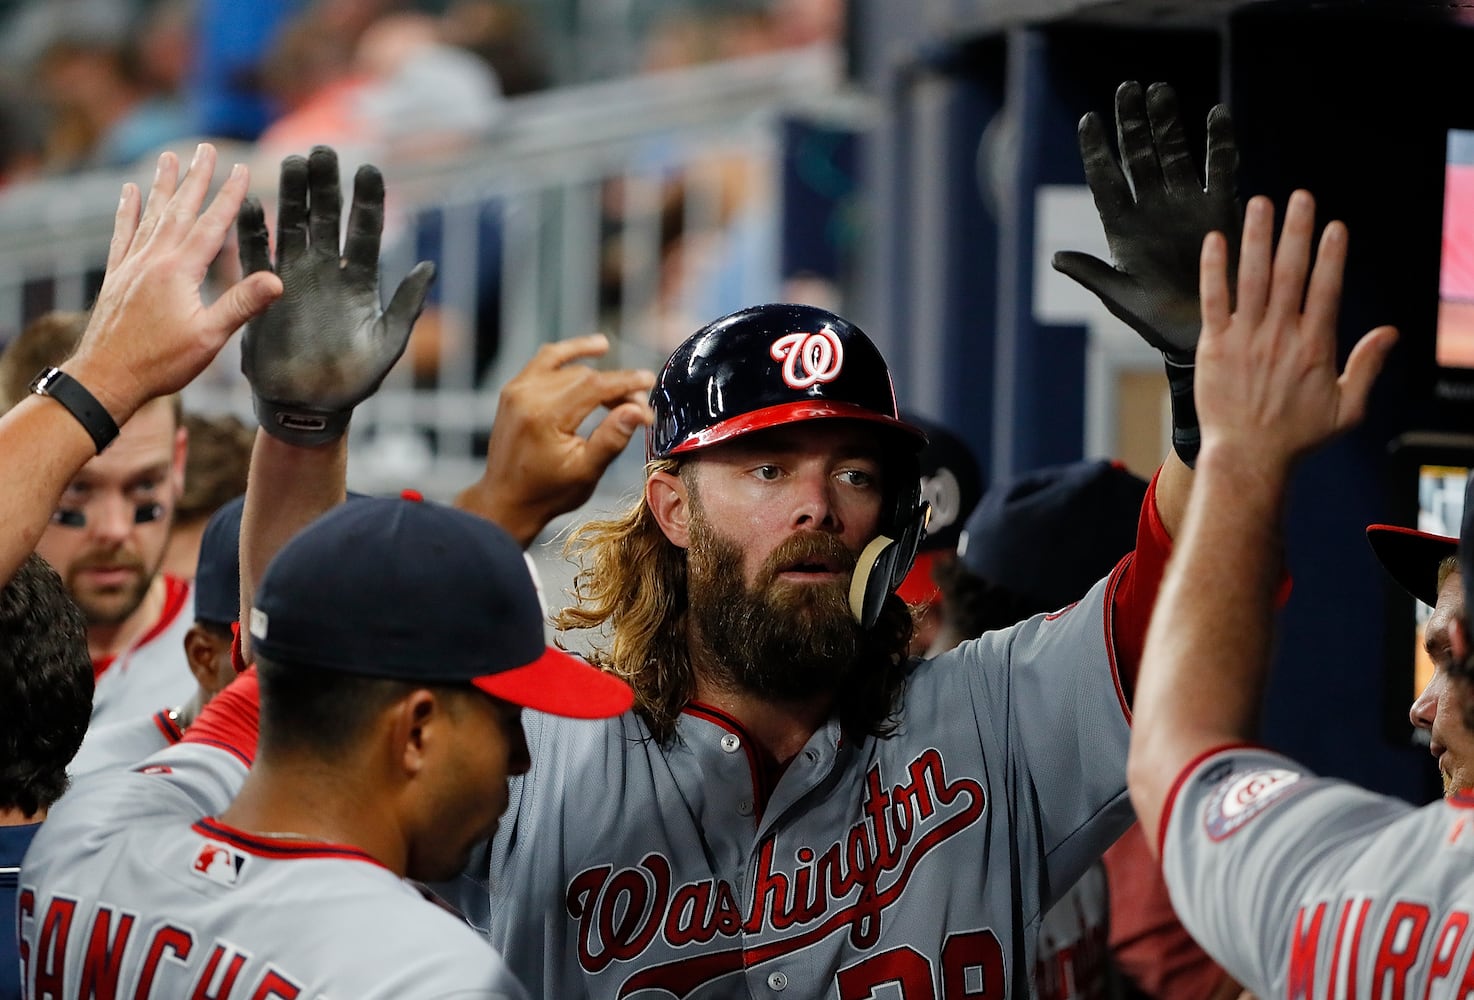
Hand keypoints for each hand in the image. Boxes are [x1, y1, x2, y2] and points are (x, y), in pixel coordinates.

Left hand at [66, 144, 282, 421]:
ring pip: (151, 215)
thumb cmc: (161, 362)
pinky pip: (123, 234)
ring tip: (169, 158)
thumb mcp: (209, 337)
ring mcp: (131, 265)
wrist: (107, 377)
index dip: (229, 196)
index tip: (242, 168)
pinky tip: (128, 193)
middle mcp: (153, 259)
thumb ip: (242, 304)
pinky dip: (127, 211)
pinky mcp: (116, 276)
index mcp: (179, 270)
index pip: (211, 225)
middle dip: (195, 178)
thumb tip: (278, 280)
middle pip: (179, 210)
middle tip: (206, 148)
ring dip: (163, 185)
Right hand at [237, 146, 434, 445]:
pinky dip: (253, 230)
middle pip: (327, 218)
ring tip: (290, 162)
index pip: (366, 231)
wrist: (309, 406)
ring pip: (293, 226)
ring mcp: (295, 278)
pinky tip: (249, 203)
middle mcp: (327, 271)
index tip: (368, 168)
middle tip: (322, 150)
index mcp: (360, 281)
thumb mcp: (387, 344)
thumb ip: (405, 306)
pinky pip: (256, 255)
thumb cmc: (353, 380)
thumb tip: (430, 266)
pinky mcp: (264, 292)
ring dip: (291, 195)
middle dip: (326, 184)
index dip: (367, 201)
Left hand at [457, 335, 654, 546]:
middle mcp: (527, 396)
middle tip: (636, 408)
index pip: (595, 385)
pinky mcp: (514, 390)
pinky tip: (594, 349)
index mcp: (545, 417)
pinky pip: (546, 361)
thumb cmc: (546, 492)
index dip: (626, 383)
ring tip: (623, 384)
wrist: (505, 500)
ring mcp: (517, 390)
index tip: (650, 383)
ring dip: (598, 373)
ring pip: (568, 367)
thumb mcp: (586, 471)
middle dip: (615, 386)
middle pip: (584, 375)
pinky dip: (570, 355)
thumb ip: (612, 438)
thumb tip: (638, 410)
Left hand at [1053, 81, 1239, 356]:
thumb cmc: (1155, 321)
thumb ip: (1092, 274)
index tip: (1088, 120)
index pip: (1105, 180)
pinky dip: (1219, 142)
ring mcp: (1184, 205)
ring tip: (1160, 90)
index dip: (1096, 150)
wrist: (1203, 331)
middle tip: (1127, 88)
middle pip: (1138, 156)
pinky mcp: (1219, 208)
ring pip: (1174, 154)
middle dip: (1132, 123)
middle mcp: (1151, 209)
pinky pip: (1220, 168)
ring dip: (1168, 123)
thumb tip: (1055, 257)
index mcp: (1122, 227)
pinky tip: (1216, 114)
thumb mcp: (1121, 298)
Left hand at [1195, 191, 1395, 472]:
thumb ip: (1367, 366)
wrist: (1247, 457)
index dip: (1330, 255)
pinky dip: (1214, 269)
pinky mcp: (1214, 345)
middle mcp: (1281, 334)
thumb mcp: (1347, 408)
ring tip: (1261, 203)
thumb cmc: (1296, 437)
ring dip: (1257, 237)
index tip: (1334, 226)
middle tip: (1301, 197)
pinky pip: (1213, 299)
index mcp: (1315, 345)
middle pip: (1290, 272)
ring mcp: (1245, 338)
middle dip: (1296, 231)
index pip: (1326, 288)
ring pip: (1253, 277)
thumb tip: (1391, 332)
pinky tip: (1215, 240)